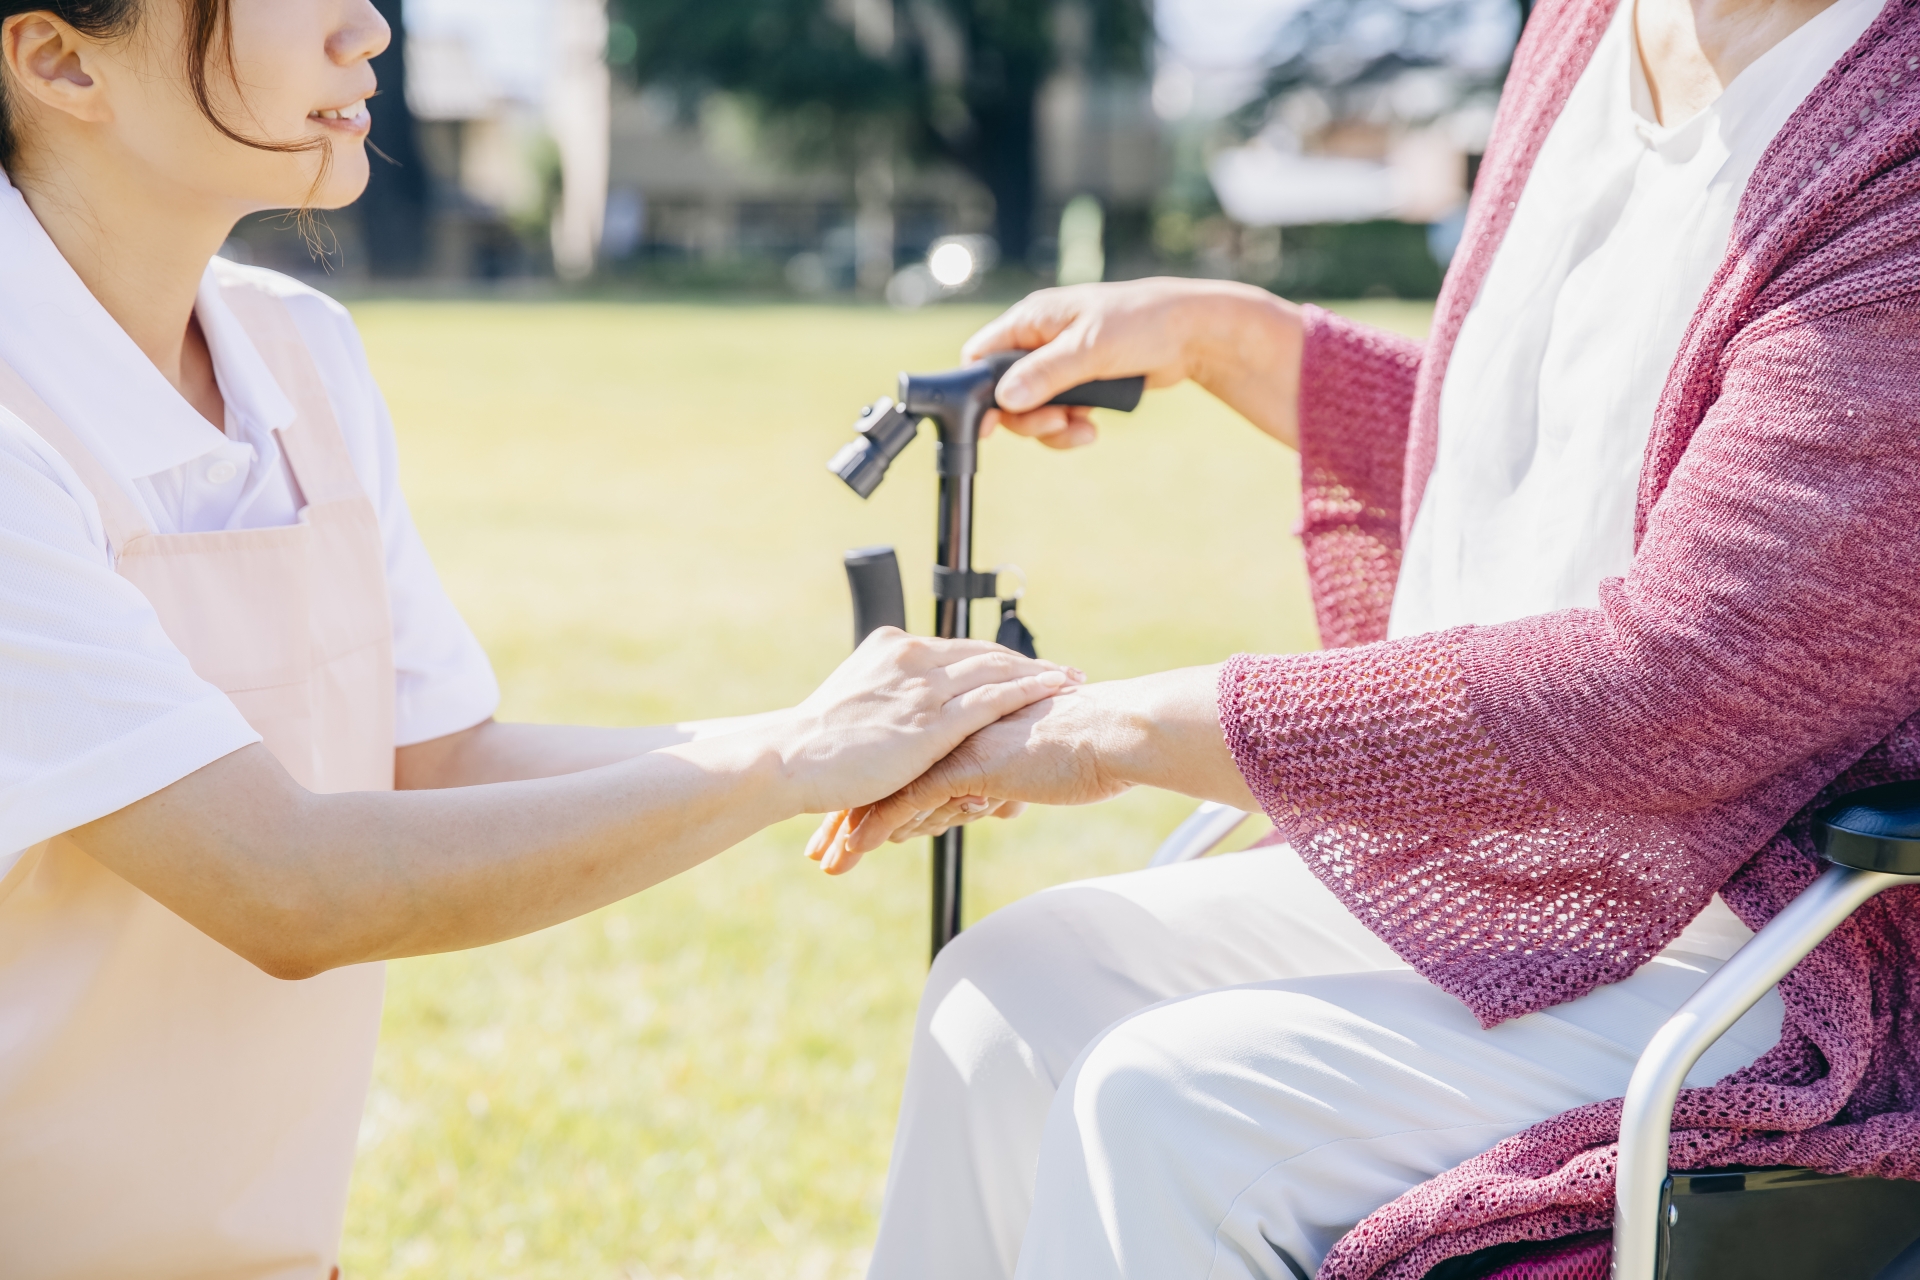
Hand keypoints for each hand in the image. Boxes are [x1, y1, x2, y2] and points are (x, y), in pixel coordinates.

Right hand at [766, 628, 1081, 814]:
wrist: (789, 759)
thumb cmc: (814, 747)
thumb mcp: (852, 709)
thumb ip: (885, 704)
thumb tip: (901, 724)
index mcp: (891, 648)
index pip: (958, 650)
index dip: (997, 659)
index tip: (1026, 666)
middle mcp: (912, 658)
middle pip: (985, 654)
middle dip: (1028, 663)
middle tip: (1064, 672)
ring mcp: (923, 687)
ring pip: (997, 670)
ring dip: (1041, 674)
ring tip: (1073, 681)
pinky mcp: (932, 721)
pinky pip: (993, 698)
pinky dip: (1030, 690)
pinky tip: (1056, 692)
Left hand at [803, 666, 1258, 874]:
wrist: (1113, 734)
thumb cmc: (1084, 749)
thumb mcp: (1027, 766)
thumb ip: (996, 778)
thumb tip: (984, 798)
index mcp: (960, 722)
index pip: (902, 757)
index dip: (869, 789)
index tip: (842, 815)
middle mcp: (948, 729)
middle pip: (882, 773)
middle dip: (847, 813)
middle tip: (818, 846)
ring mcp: (953, 745)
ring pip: (886, 789)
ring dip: (851, 829)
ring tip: (826, 860)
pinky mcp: (965, 765)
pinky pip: (908, 802)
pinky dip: (875, 829)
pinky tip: (851, 852)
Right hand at [962, 278, 1305, 450]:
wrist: (1194, 334)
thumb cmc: (1143, 323)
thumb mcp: (1091, 348)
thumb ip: (1046, 374)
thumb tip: (1004, 398)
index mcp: (1032, 320)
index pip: (981, 355)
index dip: (979, 390)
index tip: (990, 423)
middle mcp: (1040, 340)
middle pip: (1005, 392)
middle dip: (1028, 417)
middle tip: (1057, 424)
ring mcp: (1060, 363)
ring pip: (1033, 408)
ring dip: (1053, 427)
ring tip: (1082, 430)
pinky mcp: (1081, 382)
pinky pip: (1059, 413)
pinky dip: (1071, 427)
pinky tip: (1092, 428)